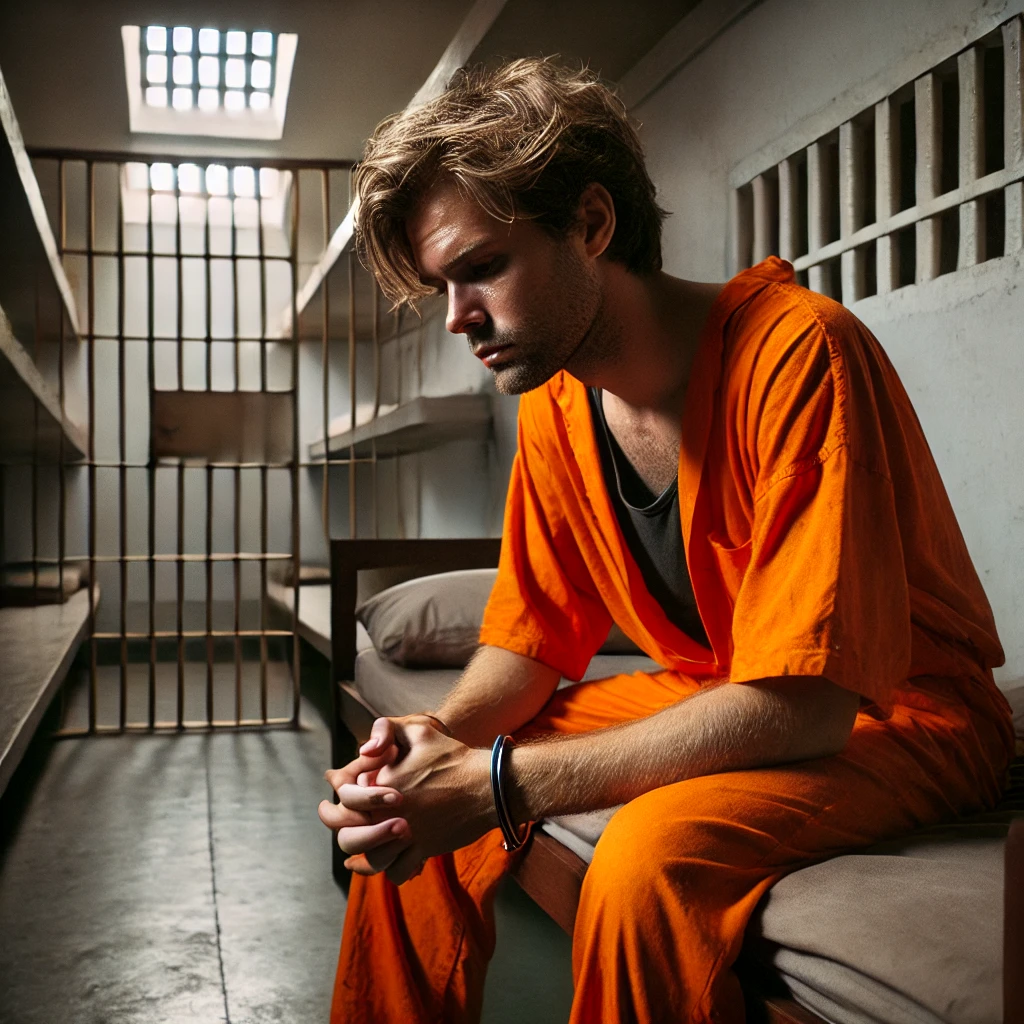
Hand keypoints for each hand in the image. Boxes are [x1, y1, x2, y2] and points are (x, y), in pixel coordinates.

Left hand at [321, 715, 494, 884]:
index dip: (335, 799)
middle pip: (350, 836)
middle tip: (336, 827)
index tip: (329, 799)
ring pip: (373, 859)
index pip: (346, 798)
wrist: (488, 785)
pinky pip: (398, 871)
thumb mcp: (420, 730)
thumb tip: (363, 749)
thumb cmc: (454, 757)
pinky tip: (391, 865)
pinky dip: (393, 872)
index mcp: (384, 785)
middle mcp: (390, 813)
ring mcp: (407, 835)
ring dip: (366, 857)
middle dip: (339, 833)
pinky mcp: (424, 849)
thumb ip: (386, 730)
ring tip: (357, 856)